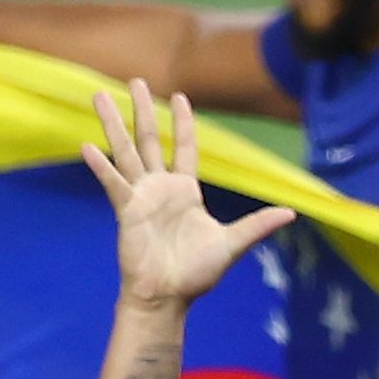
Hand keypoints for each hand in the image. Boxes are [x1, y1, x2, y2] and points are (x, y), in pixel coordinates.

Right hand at [81, 80, 296, 313]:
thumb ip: (257, 225)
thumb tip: (291, 213)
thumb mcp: (232, 244)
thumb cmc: (196, 274)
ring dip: (112, 124)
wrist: (168, 296)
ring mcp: (140, 197)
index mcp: (185, 191)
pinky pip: (113, 183)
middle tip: (135, 81)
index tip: (180, 97)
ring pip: (125, 152)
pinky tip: (87, 146)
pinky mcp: (126, 211)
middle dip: (142, 110)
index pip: (184, 147)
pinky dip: (101, 166)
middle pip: (149, 140)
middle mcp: (160, 188)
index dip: (182, 122)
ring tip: (98, 95)